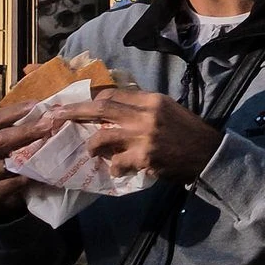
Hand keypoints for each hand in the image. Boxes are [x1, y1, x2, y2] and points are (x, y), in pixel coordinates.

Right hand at [0, 95, 55, 217]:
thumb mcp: (0, 140)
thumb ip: (14, 127)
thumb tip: (43, 111)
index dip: (16, 111)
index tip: (36, 105)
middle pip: (2, 138)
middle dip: (27, 130)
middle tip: (48, 124)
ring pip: (9, 162)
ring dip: (31, 155)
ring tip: (50, 148)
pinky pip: (13, 182)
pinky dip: (27, 177)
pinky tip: (40, 172)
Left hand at [59, 90, 225, 182]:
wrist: (208, 154)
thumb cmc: (187, 132)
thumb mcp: (167, 110)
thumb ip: (142, 108)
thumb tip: (115, 107)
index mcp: (151, 100)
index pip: (113, 94)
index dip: (91, 99)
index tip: (75, 103)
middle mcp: (145, 114)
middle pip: (102, 109)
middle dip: (75, 112)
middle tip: (56, 116)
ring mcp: (143, 136)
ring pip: (102, 138)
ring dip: (92, 147)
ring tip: (92, 152)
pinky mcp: (144, 157)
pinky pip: (116, 163)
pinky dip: (114, 167)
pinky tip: (120, 170)